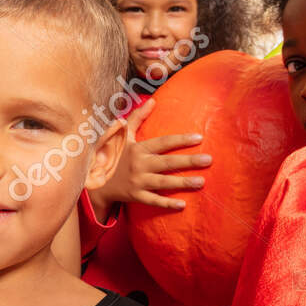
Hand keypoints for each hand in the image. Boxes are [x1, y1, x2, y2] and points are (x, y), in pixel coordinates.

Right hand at [88, 101, 209, 215]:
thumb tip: (152, 101)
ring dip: (183, 182)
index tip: (199, 138)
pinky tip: (183, 205)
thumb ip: (138, 118)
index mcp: (138, 149)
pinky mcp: (136, 196)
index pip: (163, 143)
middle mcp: (139, 164)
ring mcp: (138, 181)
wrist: (96, 181)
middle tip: (208, 160)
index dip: (180, 140)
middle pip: (167, 162)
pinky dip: (166, 203)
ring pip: (163, 182)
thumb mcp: (123, 136)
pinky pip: (153, 200)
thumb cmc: (114, 155)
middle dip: (188, 161)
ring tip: (202, 182)